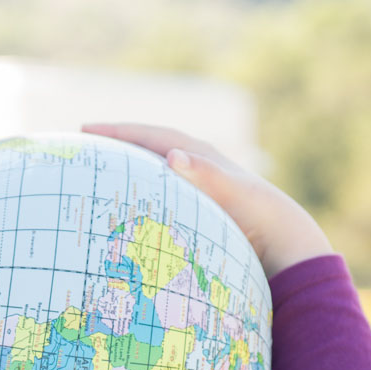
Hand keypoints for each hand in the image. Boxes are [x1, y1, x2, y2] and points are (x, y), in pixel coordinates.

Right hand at [81, 123, 332, 275]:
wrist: (286, 240)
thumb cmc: (259, 216)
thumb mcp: (232, 194)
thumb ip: (204, 175)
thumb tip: (172, 156)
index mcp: (200, 155)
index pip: (150, 135)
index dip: (118, 131)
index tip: (85, 129)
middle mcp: (197, 165)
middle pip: (149, 147)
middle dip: (118, 145)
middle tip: (84, 145)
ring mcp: (197, 185)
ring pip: (154, 170)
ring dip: (129, 168)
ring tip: (100, 173)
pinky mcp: (199, 207)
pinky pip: (161, 193)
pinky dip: (142, 193)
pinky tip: (129, 207)